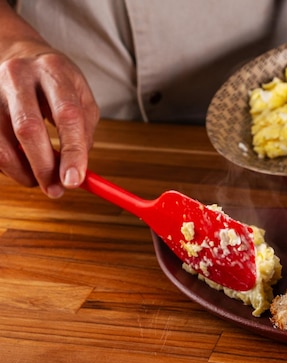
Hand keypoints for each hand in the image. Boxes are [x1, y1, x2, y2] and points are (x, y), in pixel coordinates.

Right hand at [0, 4, 98, 197]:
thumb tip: (78, 171)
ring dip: (22, 170)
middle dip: (43, 166)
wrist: (16, 53)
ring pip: (2, 141)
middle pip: (28, 127)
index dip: (73, 151)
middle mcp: (19, 75)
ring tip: (38, 181)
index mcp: (55, 70)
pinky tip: (21, 166)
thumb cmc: (56, 83)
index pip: (67, 115)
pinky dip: (7, 164)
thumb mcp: (80, 97)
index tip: (75, 181)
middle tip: (56, 190)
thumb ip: (84, 131)